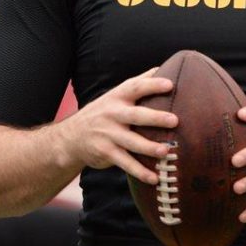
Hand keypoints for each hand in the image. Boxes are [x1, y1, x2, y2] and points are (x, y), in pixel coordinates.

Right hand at [58, 67, 177, 184]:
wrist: (72, 137)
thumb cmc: (105, 112)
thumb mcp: (116, 95)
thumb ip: (139, 82)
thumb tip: (163, 67)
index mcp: (118, 97)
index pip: (136, 87)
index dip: (152, 85)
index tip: (170, 84)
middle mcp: (112, 114)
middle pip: (135, 115)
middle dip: (155, 118)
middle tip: (174, 120)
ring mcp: (108, 134)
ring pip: (131, 142)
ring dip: (149, 147)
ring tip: (166, 152)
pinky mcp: (106, 152)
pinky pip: (125, 163)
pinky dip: (140, 171)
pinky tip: (154, 178)